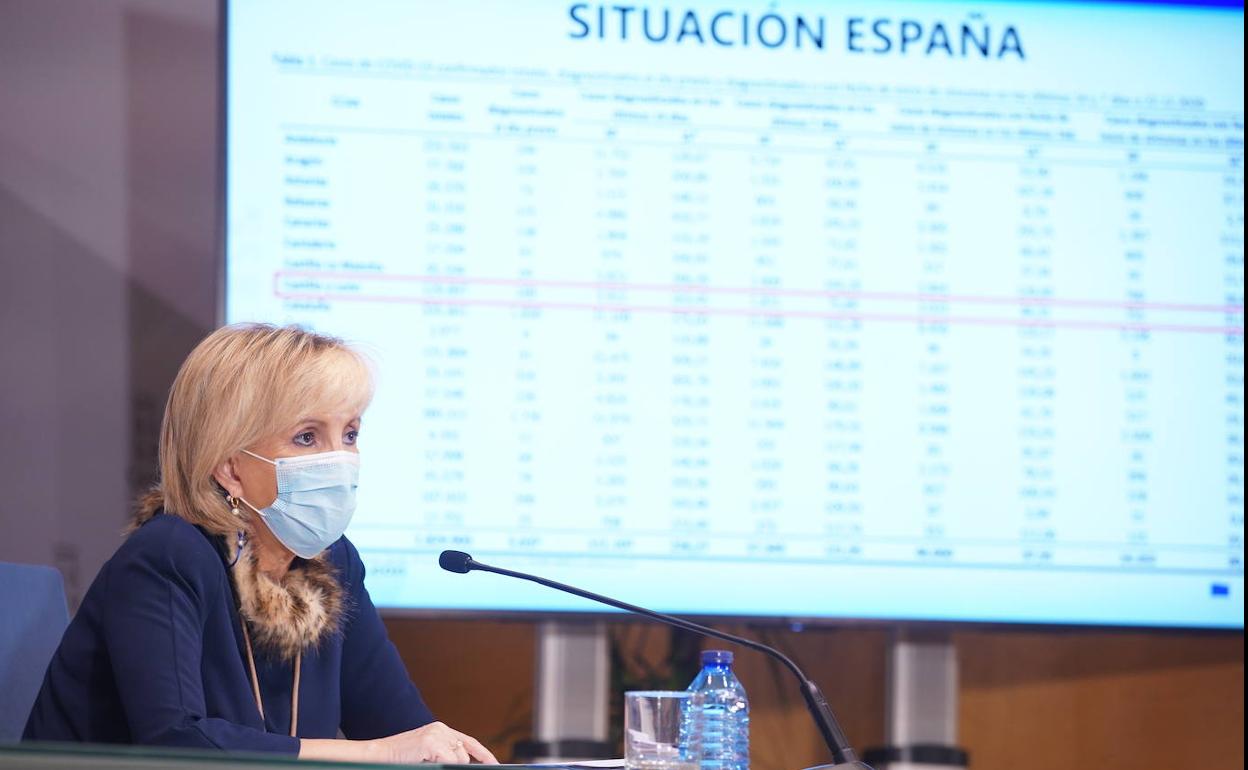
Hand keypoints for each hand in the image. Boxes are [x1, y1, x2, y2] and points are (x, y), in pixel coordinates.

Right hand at [371, 721, 499, 763]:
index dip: (485, 755)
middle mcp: (440, 728)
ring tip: (427, 762)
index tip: (496, 765)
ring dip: (448, 765)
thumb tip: (465, 763)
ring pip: (458, 758)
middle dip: (463, 766)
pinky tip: (427, 763)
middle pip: (464, 753)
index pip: (470, 742)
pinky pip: (449, 760)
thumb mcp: (428, 756)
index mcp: (441, 730)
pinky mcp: (430, 742)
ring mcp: (435, 733)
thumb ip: (446, 756)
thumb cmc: (401, 758)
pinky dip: (444, 765)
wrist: (378, 755)